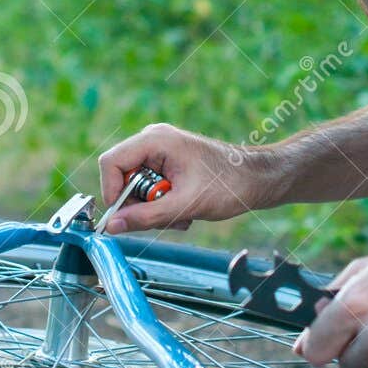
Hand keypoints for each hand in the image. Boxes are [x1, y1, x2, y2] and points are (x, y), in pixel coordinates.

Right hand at [98, 123, 263, 233]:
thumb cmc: (228, 185)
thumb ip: (146, 217)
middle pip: (122, 177)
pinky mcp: (167, 162)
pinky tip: (184, 209)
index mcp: (155, 140)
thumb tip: (112, 226)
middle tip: (164, 217)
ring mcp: (160, 151)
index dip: (111, 192)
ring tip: (181, 214)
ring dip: (154, 208)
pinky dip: (163, 204)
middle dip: (140, 204)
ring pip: (136, 187)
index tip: (124, 217)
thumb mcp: (184, 206)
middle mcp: (153, 141)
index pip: (111, 162)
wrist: (256, 179)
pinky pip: (150, 187)